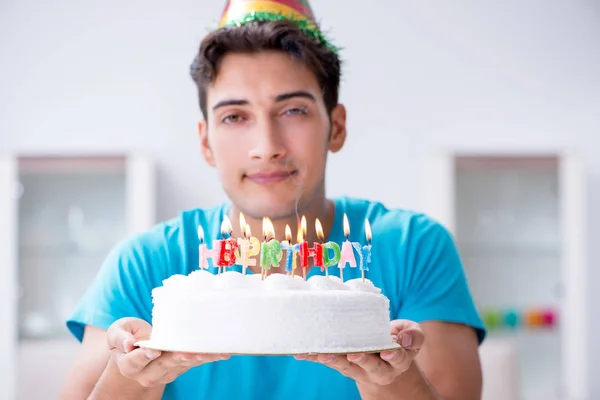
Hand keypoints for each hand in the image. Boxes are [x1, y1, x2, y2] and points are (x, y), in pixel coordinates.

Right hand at [107, 317, 229, 386]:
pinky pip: (193, 363)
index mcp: (128, 364)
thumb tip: (127, 344)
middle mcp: (147, 373)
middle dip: (176, 359)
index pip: (134, 362)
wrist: (137, 349)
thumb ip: (119, 337)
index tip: (153, 351)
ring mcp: (165, 372)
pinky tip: (221, 353)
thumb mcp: (118, 331)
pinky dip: (207, 357)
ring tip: (210, 353)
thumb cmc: (127, 335)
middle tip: (188, 352)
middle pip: (162, 366)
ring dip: (197, 359)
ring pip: (181, 366)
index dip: (144, 357)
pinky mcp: (180, 368)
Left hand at [294, 319, 423, 385]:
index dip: (394, 355)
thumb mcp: (411, 334)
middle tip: (354, 355)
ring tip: (323, 353)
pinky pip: (326, 361)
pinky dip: (312, 357)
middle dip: (362, 361)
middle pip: (371, 367)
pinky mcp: (341, 363)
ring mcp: (358, 368)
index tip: (388, 351)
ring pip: (345, 367)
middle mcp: (378, 368)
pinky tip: (300, 353)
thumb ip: (413, 334)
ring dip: (334, 360)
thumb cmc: (397, 339)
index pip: (398, 359)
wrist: (383, 355)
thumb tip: (403, 338)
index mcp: (397, 360)